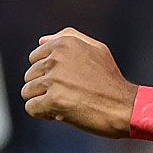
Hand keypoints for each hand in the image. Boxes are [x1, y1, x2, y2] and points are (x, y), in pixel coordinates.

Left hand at [22, 28, 137, 138]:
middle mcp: (57, 58)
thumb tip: (41, 41)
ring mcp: (54, 79)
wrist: (124, 107)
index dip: (48, 73)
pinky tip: (61, 113)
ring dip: (42, 101)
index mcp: (65, 43)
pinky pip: (31, 107)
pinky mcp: (53, 100)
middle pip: (30, 75)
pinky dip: (43, 114)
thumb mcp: (97, 49)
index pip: (35, 57)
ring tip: (64, 103)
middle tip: (67, 94)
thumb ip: (68, 38)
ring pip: (27, 91)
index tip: (65, 82)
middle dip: (44, 87)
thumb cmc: (111, 81)